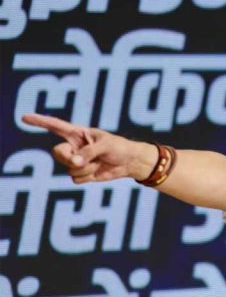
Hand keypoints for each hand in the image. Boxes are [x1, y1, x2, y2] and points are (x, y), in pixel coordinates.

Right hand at [21, 114, 153, 182]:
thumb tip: (75, 163)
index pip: (56, 126)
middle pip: (58, 153)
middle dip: (68, 158)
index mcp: (78, 133)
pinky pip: (76, 178)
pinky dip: (87, 176)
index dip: (40, 122)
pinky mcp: (82, 173)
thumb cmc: (119, 147)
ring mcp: (77, 161)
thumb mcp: (105, 145)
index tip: (24, 117)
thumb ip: (88, 152)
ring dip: (85, 168)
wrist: (130, 162)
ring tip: (98, 163)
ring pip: (69, 168)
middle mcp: (74, 146)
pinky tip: (97, 171)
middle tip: (82, 160)